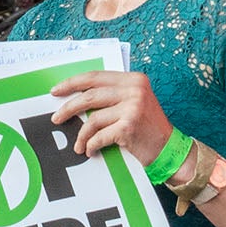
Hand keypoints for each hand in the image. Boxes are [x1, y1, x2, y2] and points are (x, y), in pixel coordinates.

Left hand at [49, 70, 173, 163]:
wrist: (169, 149)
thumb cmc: (147, 128)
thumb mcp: (133, 102)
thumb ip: (112, 95)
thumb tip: (77, 98)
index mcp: (133, 79)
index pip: (95, 76)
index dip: (72, 83)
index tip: (56, 91)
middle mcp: (134, 90)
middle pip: (90, 95)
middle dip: (69, 108)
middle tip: (56, 118)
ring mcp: (132, 107)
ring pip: (93, 119)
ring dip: (81, 134)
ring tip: (77, 144)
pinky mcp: (129, 126)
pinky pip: (99, 136)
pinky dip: (91, 144)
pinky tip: (90, 150)